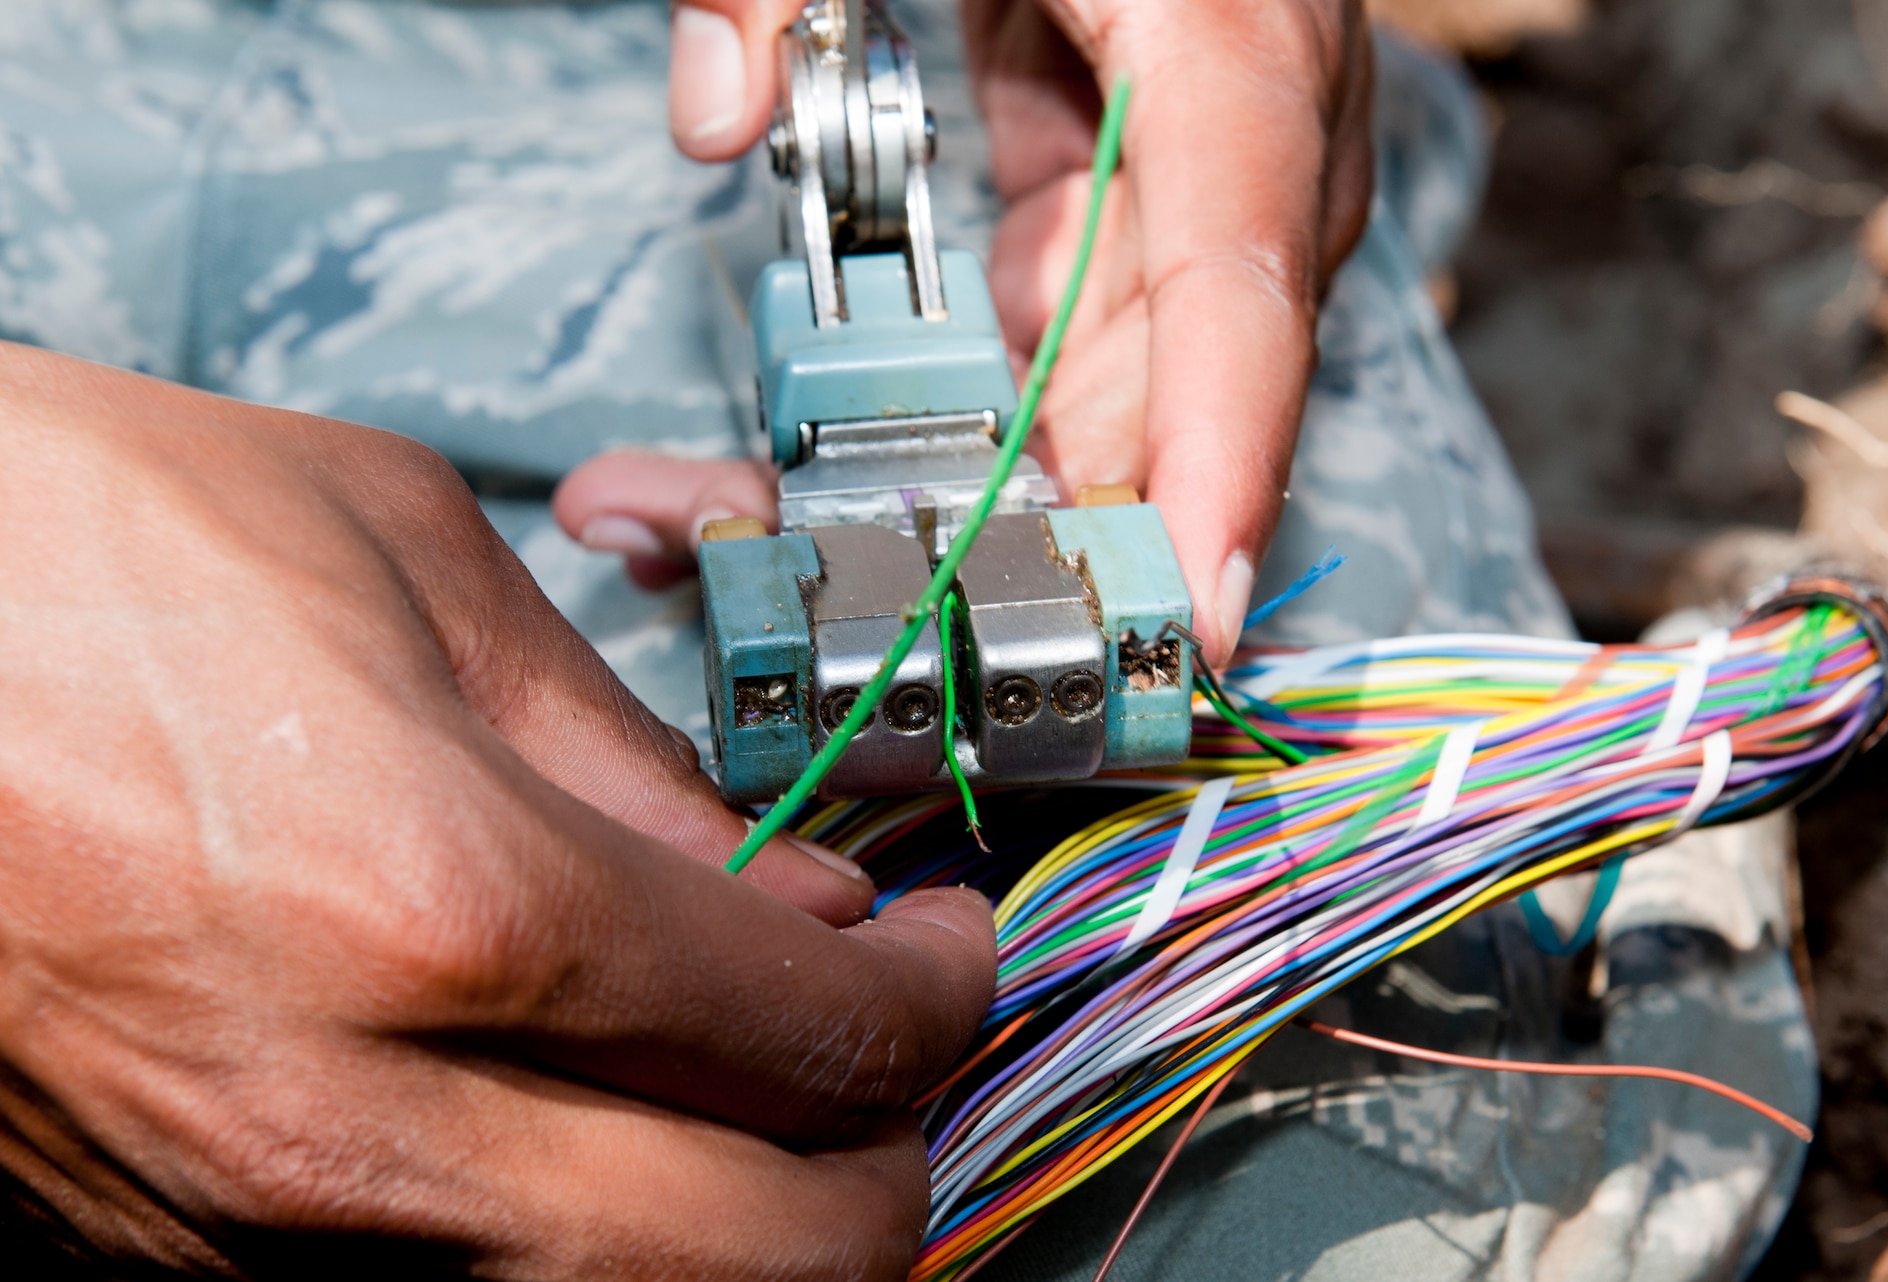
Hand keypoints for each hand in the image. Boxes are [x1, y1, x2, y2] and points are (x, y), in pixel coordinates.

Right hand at [0, 343, 993, 1277]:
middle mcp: (357, 1121)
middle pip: (772, 1254)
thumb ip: (623, 749)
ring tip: (757, 1095)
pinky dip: (577, 1240)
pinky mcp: (159, 1262)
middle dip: (888, 1163)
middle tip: (895, 1052)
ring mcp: (250, 1231)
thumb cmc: (48, 550)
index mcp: (446, 904)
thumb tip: (769, 880)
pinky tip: (579, 1126)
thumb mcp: (402, 560)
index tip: (948, 948)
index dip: (939, 997)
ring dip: (744, 1224)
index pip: (819, 1034)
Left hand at [576, 0, 1371, 663]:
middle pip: (1181, 358)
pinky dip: (1006, 366)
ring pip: (1138, 347)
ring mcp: (1217, 131)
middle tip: (915, 612)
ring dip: (1008, 446)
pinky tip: (892, 402)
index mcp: (1220, 25)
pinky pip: (1096, 291)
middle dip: (1062, 502)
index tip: (1195, 608)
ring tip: (825, 518)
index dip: (1224, 459)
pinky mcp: (1156, 139)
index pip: (1242, 277)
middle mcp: (1254, 103)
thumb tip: (713, 118)